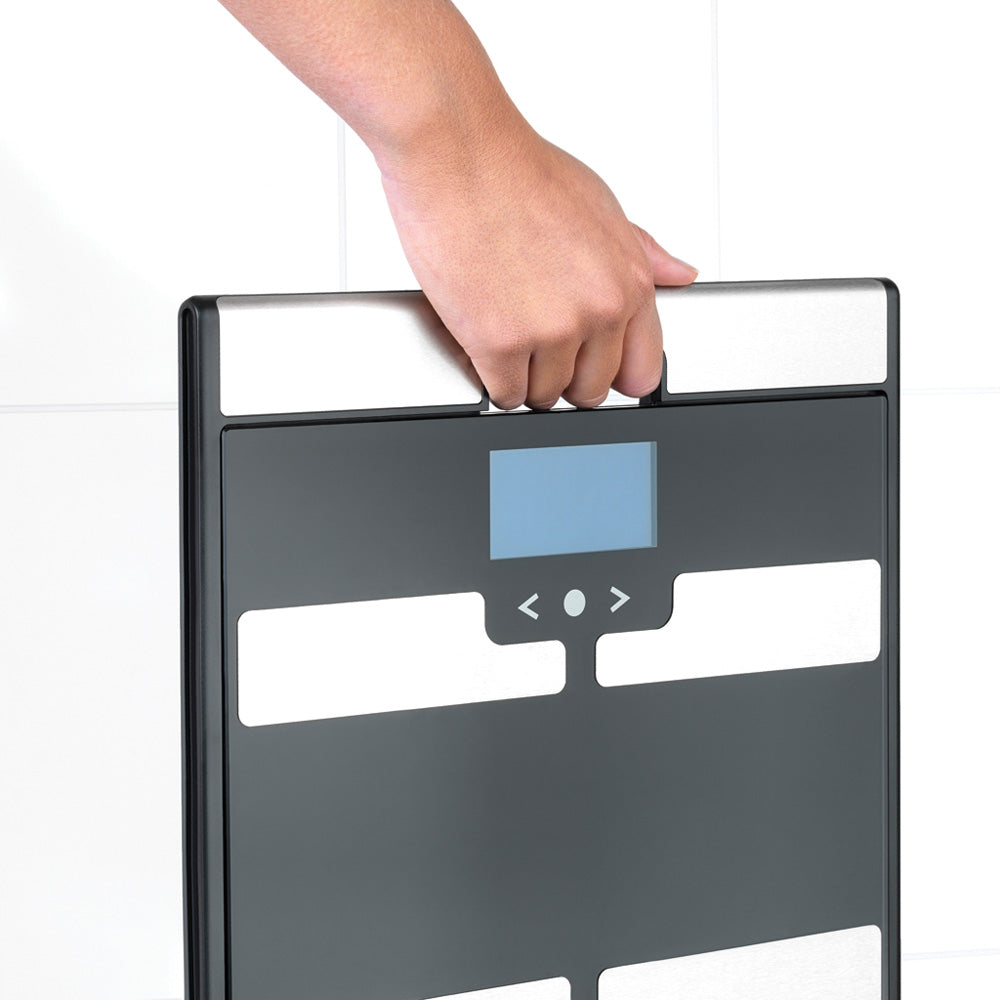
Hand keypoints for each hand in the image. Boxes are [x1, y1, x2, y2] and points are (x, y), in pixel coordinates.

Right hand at [380, 126, 697, 409]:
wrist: (457, 152)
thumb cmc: (517, 170)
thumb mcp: (600, 204)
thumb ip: (641, 253)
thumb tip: (678, 273)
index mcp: (629, 282)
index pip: (641, 371)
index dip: (610, 373)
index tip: (590, 367)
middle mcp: (598, 311)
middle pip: (590, 391)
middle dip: (562, 374)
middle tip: (535, 339)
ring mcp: (551, 331)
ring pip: (543, 396)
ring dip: (522, 374)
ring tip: (504, 324)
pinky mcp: (500, 344)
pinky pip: (505, 395)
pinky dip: (491, 377)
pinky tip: (484, 337)